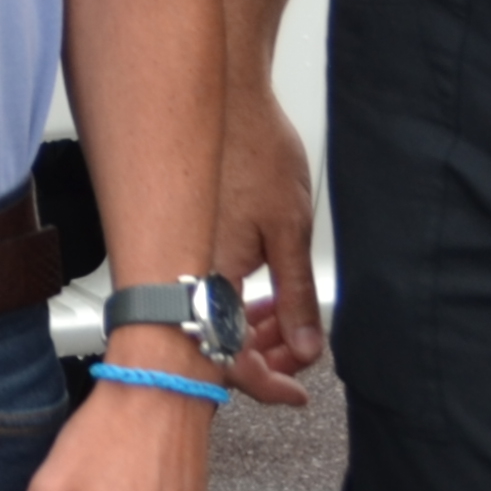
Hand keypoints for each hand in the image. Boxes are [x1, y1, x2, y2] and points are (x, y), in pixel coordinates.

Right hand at [213, 94, 328, 408]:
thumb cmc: (254, 149)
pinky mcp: (189, 241)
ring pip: (214, 320)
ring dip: (254, 333)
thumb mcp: (291, 229)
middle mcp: (188, 271)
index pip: (228, 359)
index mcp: (210, 275)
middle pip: (218, 346)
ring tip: (290, 326)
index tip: (296, 393)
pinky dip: (242, 305)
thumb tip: (305, 346)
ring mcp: (185, 256)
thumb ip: (298, 295)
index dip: (266, 385)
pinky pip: (209, 293)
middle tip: (301, 356)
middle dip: (266, 360)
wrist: (227, 98)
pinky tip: (266, 298)